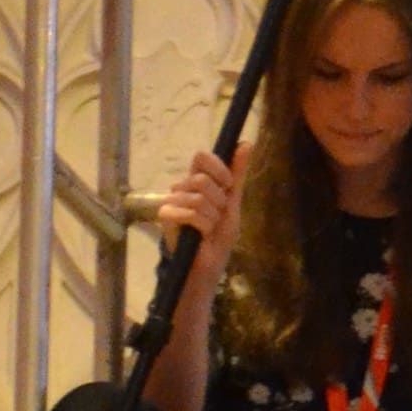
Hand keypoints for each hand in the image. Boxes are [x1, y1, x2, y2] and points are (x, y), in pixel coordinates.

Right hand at [156, 148, 241, 281]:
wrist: (207, 267)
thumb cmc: (218, 237)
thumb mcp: (233, 203)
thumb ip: (237, 174)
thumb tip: (245, 143)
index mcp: (198, 181)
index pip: (202, 157)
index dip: (218, 168)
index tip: (227, 185)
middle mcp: (182, 188)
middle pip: (201, 179)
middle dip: (218, 201)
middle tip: (217, 216)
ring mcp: (171, 201)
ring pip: (198, 197)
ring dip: (212, 217)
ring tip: (209, 229)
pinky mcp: (166, 217)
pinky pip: (189, 213)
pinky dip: (202, 226)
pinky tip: (200, 235)